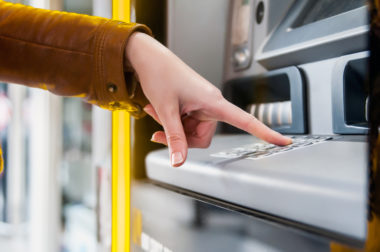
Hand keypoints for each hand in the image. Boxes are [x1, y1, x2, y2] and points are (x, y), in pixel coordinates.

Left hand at [126, 32, 291, 166]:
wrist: (150, 59)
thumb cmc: (161, 75)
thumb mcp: (166, 110)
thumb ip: (174, 137)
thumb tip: (178, 161)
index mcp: (213, 101)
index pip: (245, 120)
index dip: (265, 132)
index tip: (284, 141)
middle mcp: (211, 104)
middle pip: (203, 138)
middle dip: (182, 138)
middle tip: (161, 130)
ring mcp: (201, 106)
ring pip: (192, 134)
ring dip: (173, 129)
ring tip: (157, 112)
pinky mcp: (193, 106)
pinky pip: (187, 125)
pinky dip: (172, 123)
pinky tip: (158, 111)